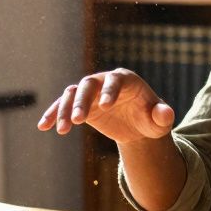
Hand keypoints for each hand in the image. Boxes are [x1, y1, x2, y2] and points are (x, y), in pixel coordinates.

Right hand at [36, 69, 174, 144]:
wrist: (137, 126)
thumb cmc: (150, 119)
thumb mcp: (159, 121)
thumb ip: (163, 116)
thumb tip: (166, 113)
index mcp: (126, 80)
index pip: (115, 80)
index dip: (110, 91)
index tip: (106, 106)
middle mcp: (105, 81)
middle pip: (89, 84)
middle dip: (82, 101)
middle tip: (78, 120)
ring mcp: (90, 92)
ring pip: (72, 94)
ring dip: (65, 110)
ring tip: (62, 130)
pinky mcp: (80, 104)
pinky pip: (63, 106)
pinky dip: (53, 114)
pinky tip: (43, 126)